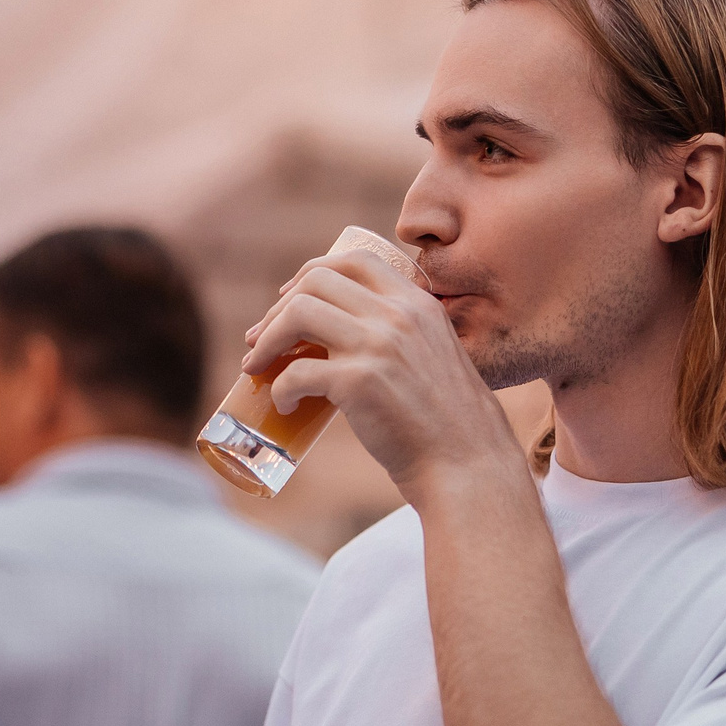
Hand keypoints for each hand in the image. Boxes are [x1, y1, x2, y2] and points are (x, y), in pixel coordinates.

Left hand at [243, 251, 523, 498]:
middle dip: (278, 309)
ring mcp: (378, 345)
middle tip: (261, 339)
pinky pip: (296, 372)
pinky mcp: (359, 383)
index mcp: (418, 303)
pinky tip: (285, 405)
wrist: (469, 465)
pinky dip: (279, 388)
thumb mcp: (434, 354)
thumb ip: (400, 334)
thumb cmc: (448, 421)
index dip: (311, 273)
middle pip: (316, 281)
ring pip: (298, 313)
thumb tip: (341, 335)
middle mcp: (399, 314)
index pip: (354, 260)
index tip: (288, 299)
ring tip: (257, 366)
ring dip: (268, 339)